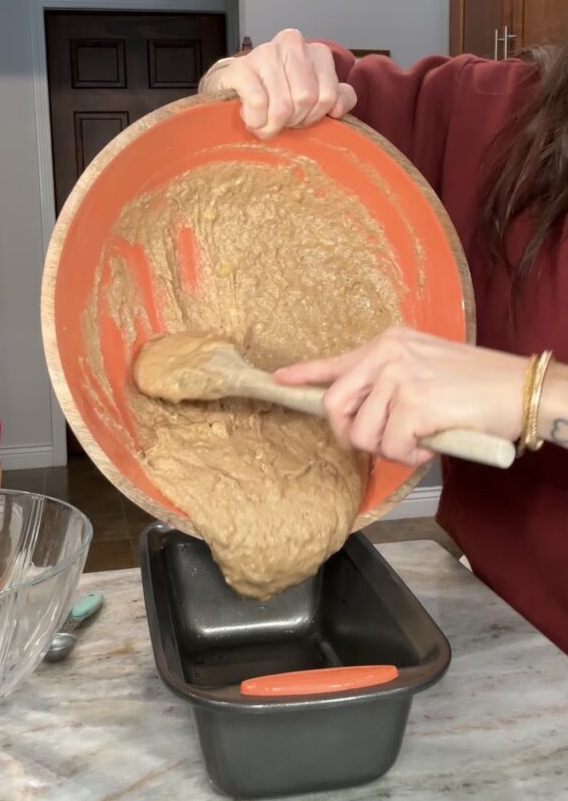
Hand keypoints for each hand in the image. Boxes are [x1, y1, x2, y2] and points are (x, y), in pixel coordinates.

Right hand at [202, 28, 356, 138]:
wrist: (236, 87)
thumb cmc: (280, 94)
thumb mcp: (315, 96)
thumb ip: (338, 98)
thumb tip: (338, 108)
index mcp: (317, 51)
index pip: (327, 96)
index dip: (313, 116)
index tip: (300, 115)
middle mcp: (292, 43)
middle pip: (305, 99)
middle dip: (293, 120)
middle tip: (280, 119)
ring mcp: (265, 52)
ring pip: (282, 106)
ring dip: (272, 125)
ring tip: (264, 120)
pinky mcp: (241, 67)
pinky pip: (258, 104)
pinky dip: (255, 120)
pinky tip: (250, 117)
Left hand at [275, 327, 526, 465]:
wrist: (520, 388)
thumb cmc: (478, 385)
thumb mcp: (425, 368)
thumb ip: (389, 382)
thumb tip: (360, 414)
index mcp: (389, 342)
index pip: (335, 362)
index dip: (305, 376)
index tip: (281, 381)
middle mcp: (388, 353)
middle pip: (335, 405)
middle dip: (351, 434)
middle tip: (379, 443)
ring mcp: (398, 377)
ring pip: (362, 434)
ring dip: (388, 449)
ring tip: (418, 440)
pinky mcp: (413, 404)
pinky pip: (391, 447)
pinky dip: (410, 457)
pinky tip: (431, 444)